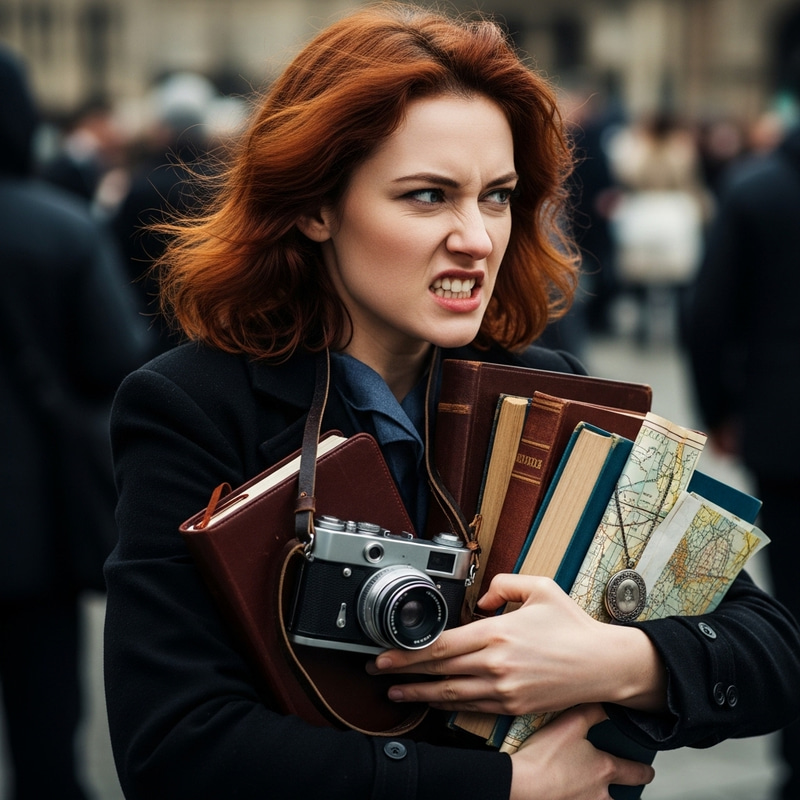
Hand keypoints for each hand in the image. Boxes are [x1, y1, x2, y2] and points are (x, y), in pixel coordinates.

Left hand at [368, 574, 665, 715]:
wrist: (602, 664)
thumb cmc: (572, 627)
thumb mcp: (539, 587)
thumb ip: (504, 583)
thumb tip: (481, 600)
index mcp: (497, 633)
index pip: (440, 645)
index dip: (408, 652)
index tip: (385, 653)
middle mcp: (495, 664)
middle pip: (438, 671)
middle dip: (403, 673)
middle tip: (377, 672)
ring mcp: (503, 689)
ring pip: (450, 694)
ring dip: (419, 694)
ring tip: (395, 693)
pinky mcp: (513, 706)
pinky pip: (472, 706)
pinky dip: (448, 705)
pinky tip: (434, 702)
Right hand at [509, 704, 654, 799]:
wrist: (520, 784)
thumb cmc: (544, 756)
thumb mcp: (570, 722)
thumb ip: (593, 710)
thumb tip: (609, 703)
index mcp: (604, 769)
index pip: (635, 773)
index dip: (643, 771)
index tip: (647, 771)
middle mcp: (599, 794)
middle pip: (619, 797)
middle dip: (621, 791)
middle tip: (617, 785)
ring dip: (596, 796)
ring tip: (584, 786)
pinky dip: (575, 798)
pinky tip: (565, 791)